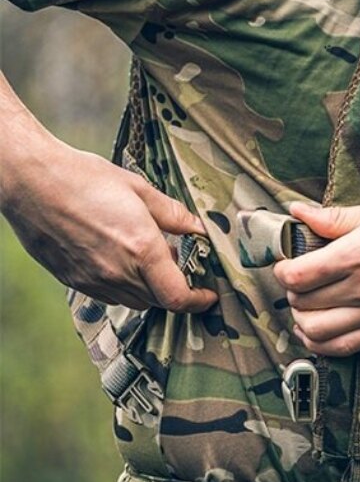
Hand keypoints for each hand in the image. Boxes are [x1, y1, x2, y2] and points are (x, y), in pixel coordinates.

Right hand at [0, 139, 217, 311]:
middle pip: (158, 301)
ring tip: (150, 261)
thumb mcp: (138, 188)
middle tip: (180, 266)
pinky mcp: (73, 280)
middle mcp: (117, 272)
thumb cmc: (84, 178)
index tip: (208, 296)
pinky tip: (122, 261)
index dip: (198, 302)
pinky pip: (109, 296)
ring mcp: (93, 280)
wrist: (30, 181)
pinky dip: (124, 287)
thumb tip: (197, 229)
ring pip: (134, 301)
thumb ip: (173, 214)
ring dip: (150, 290)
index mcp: (141, 249)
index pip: (177, 297)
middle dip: (176, 290)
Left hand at [273, 199, 359, 356]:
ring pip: (315, 332)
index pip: (298, 276)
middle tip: (300, 276)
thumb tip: (299, 213)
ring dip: (302, 319)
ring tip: (309, 303)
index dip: (283, 268)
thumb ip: (338, 217)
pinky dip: (320, 343)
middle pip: (302, 303)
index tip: (289, 259)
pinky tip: (320, 328)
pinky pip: (341, 349)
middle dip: (293, 290)